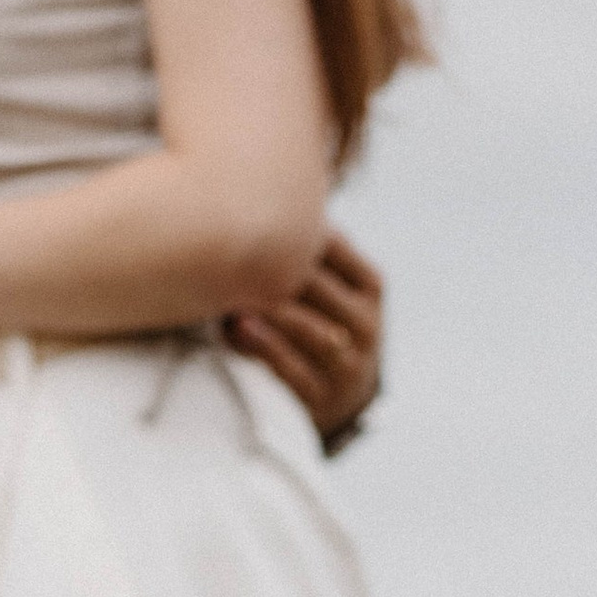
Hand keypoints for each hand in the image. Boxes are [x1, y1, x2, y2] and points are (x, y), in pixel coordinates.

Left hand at [226, 228, 381, 451]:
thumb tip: (255, 196)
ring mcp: (349, 363)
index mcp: (370, 286)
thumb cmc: (326, 327)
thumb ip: (309, 255)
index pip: (331, 246)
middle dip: (271, 272)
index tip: (245, 220)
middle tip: (226, 255)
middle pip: (315, 286)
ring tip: (228, 294)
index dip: (289, 234)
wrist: (345, 401)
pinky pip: (289, 367)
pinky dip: (260, 346)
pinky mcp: (323, 398)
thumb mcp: (333, 290)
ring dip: (264, 309)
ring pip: (305, 327)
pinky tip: (234, 330)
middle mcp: (366, 323)